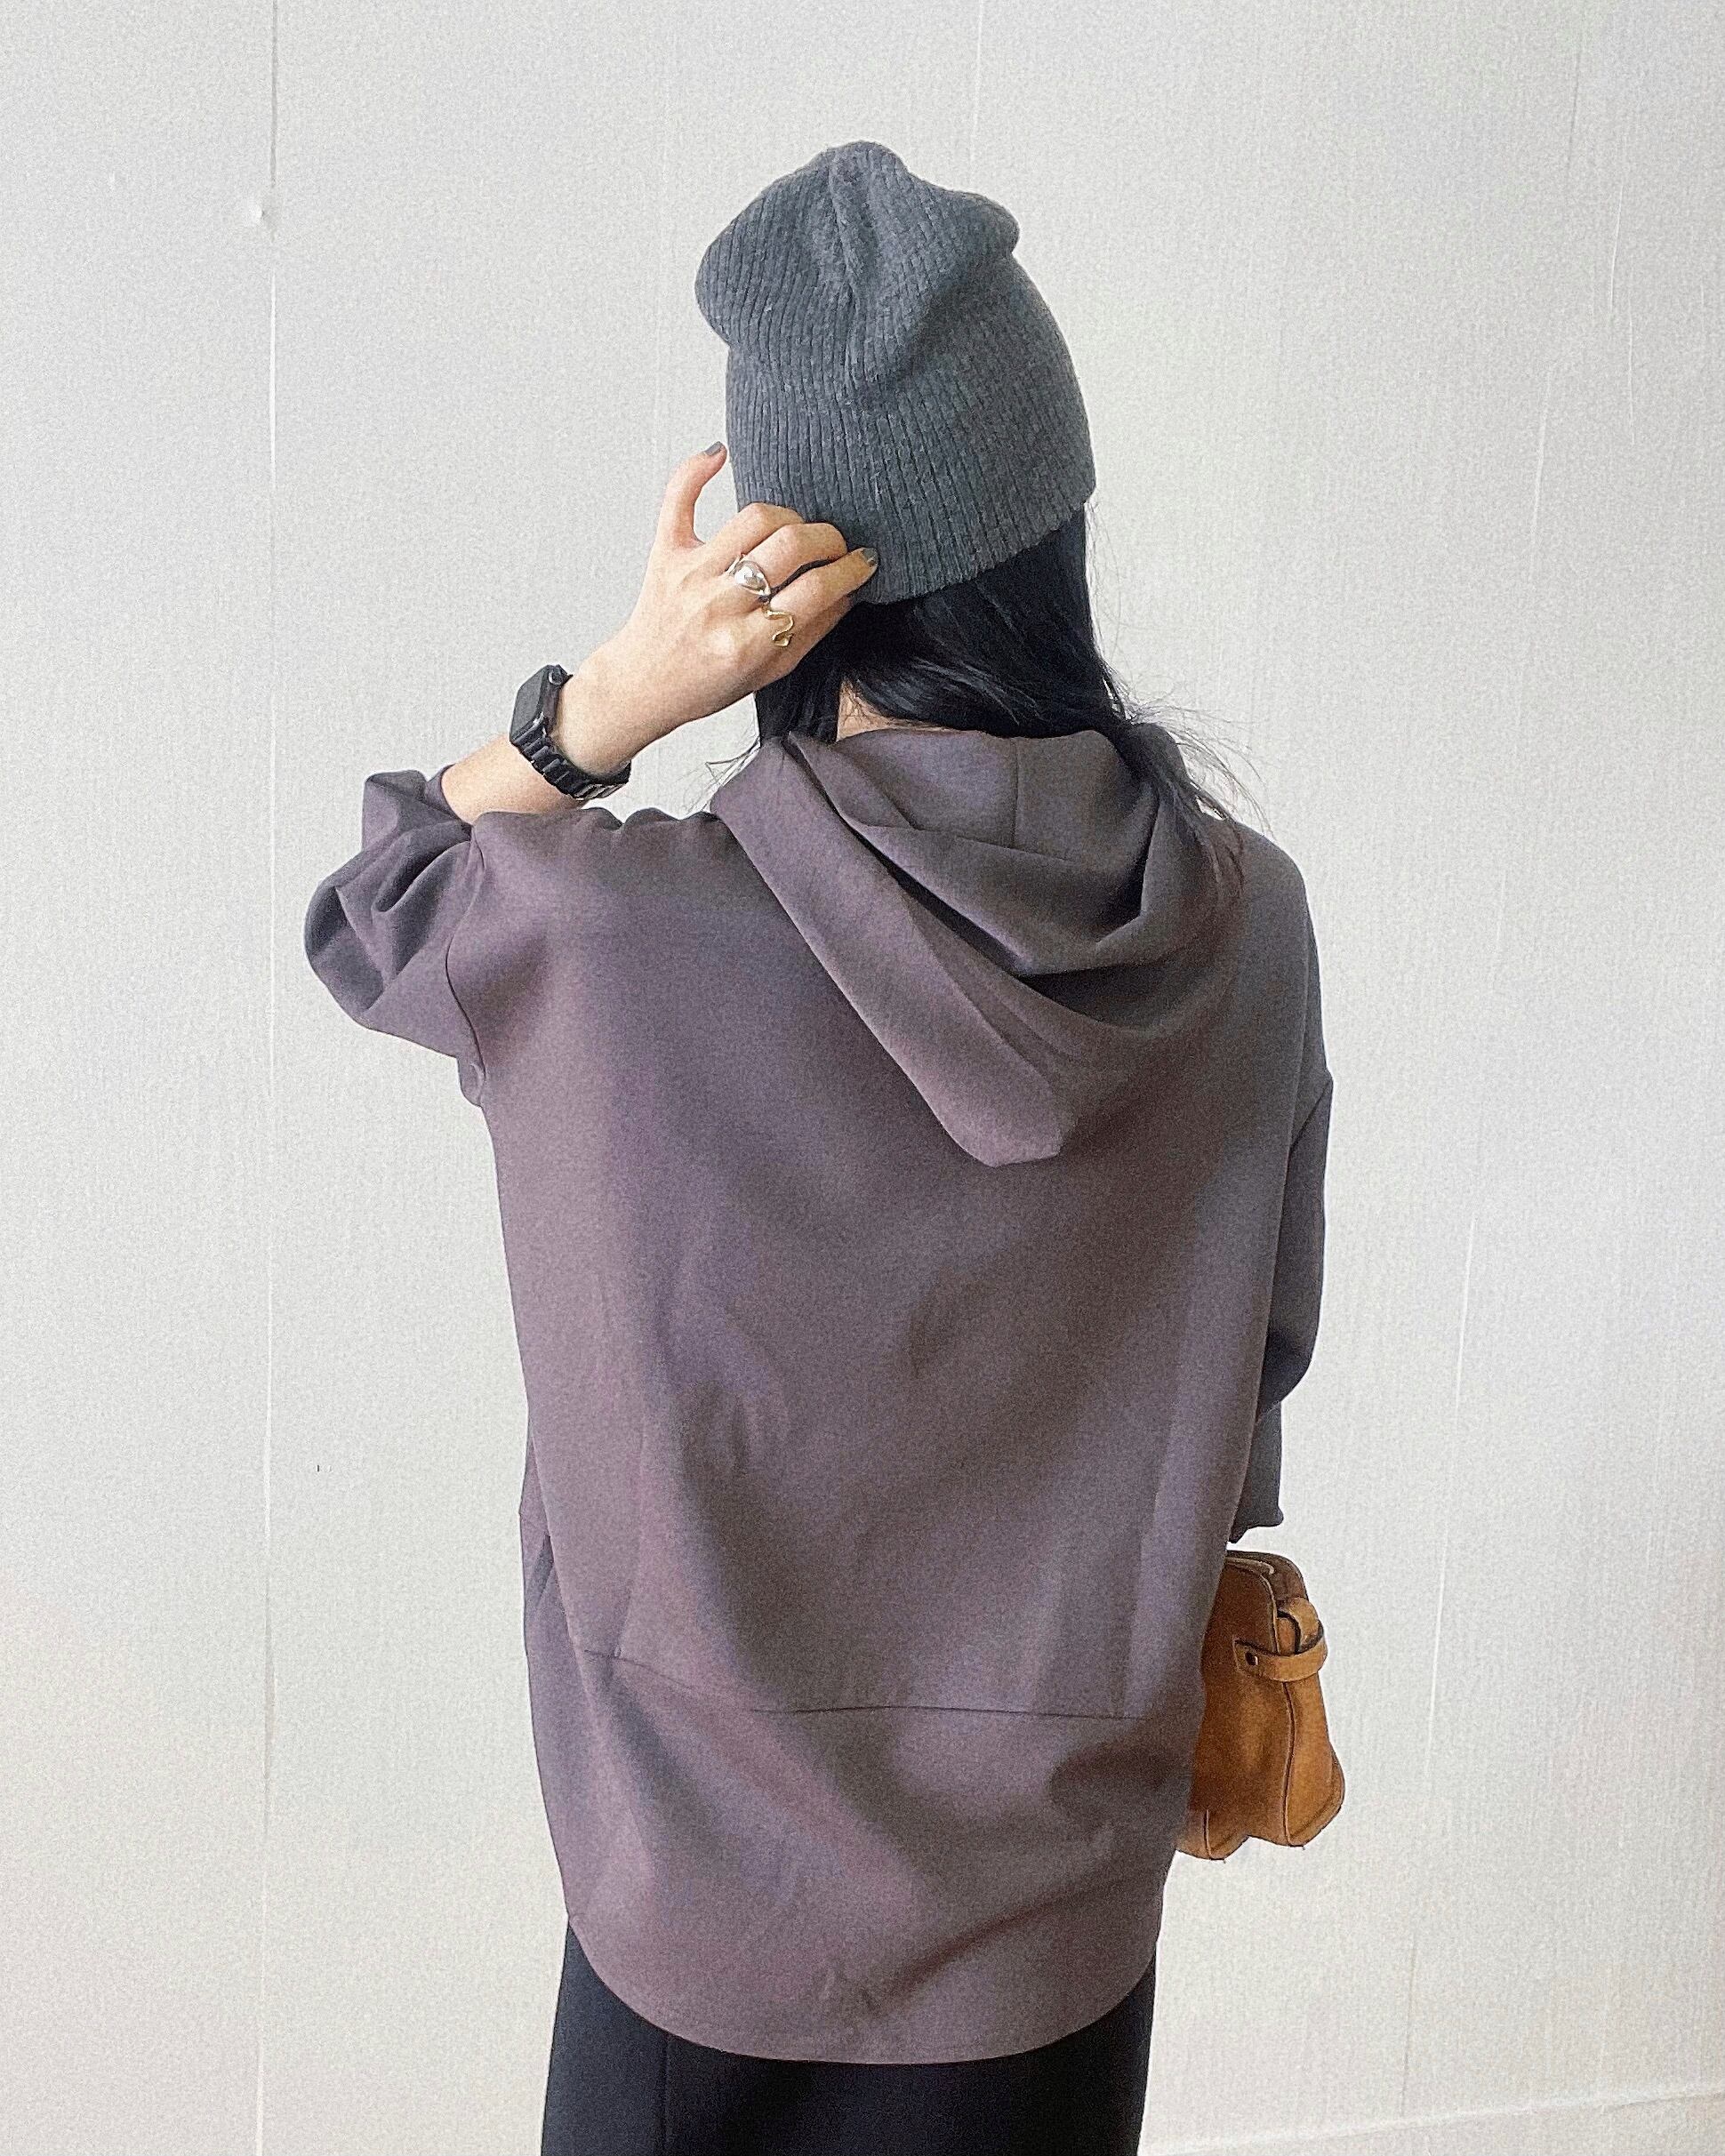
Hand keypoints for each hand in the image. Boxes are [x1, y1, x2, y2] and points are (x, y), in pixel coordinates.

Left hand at [555, 442, 879, 773]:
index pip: (815, 590)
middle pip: (789, 547)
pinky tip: (720, 454)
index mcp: (748, 643)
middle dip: (828, 539)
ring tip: (798, 530)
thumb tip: (850, 591)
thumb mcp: (771, 672)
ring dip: (790, 517)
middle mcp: (718, 604)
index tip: (864, 562)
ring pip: (753, 520)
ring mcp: (691, 574)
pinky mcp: (666, 552)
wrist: (644, 686)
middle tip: (837, 547)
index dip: (850, 570)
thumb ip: (812, 631)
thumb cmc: (706, 684)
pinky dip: (697, 470)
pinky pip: (679, 499)